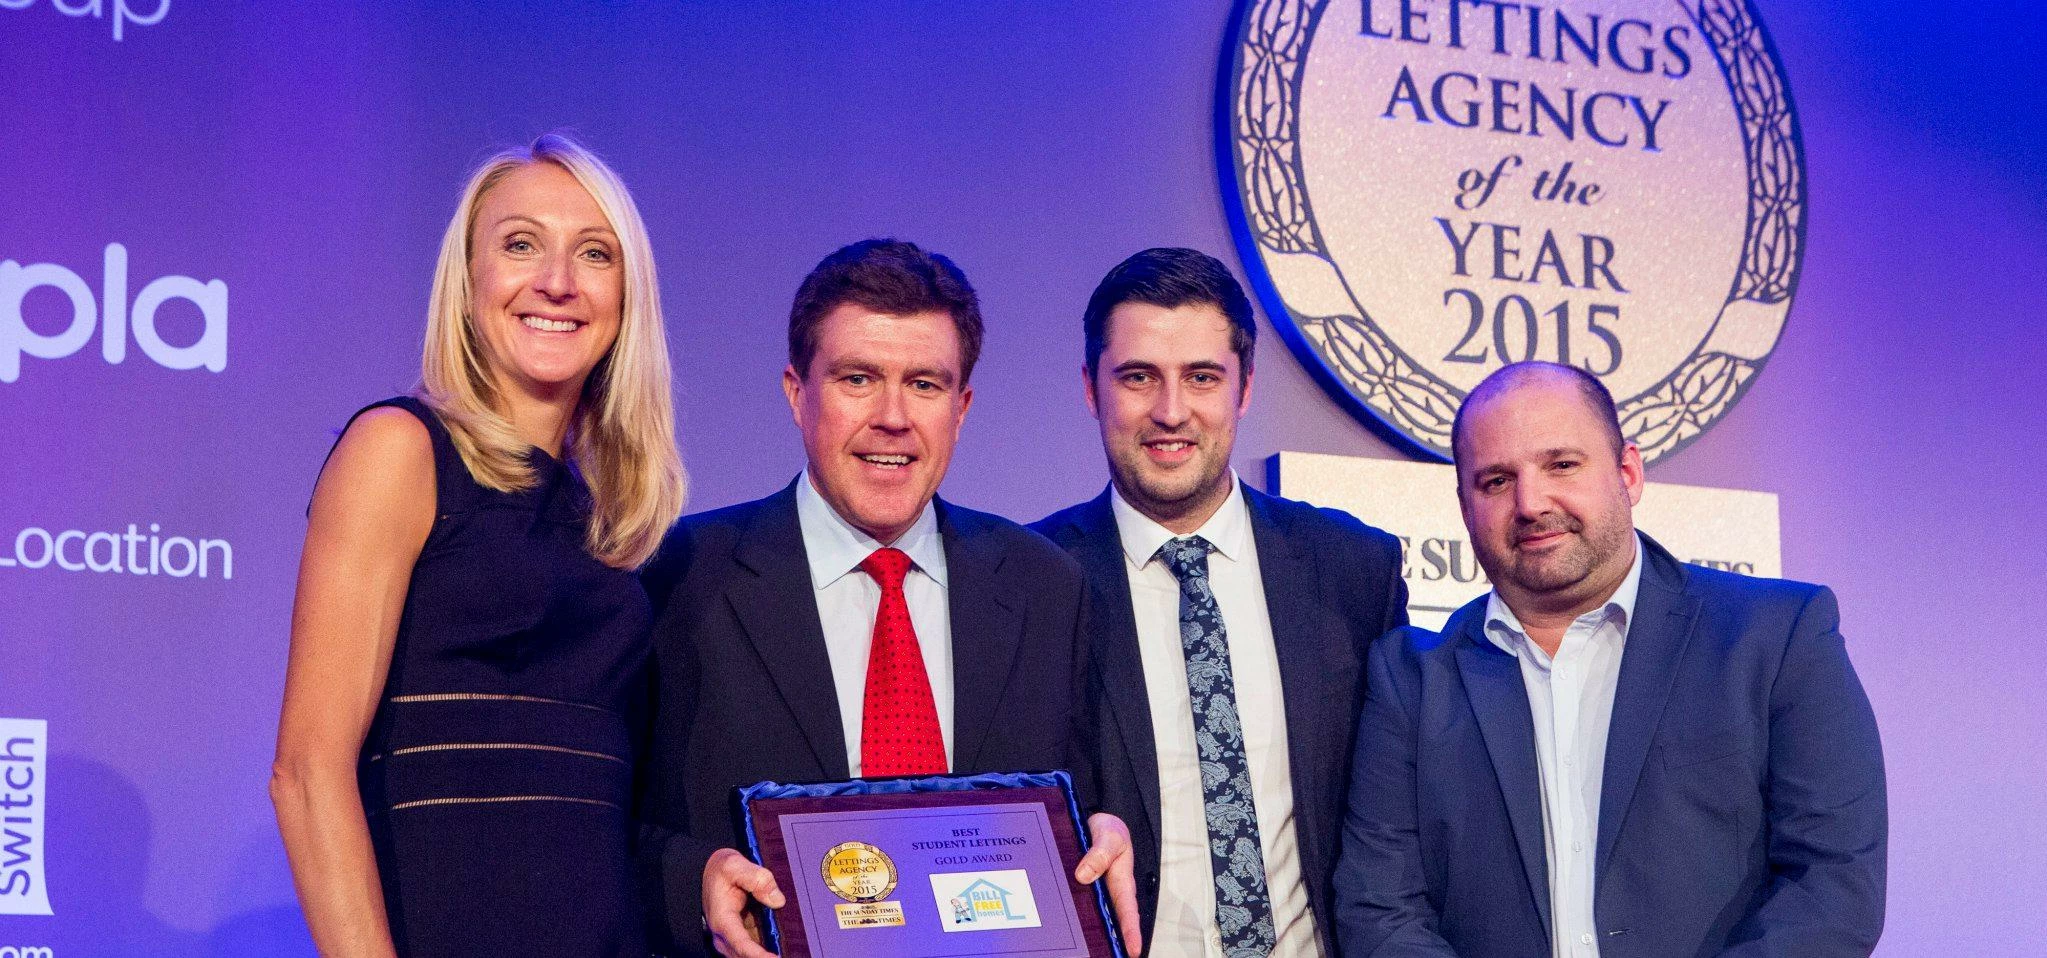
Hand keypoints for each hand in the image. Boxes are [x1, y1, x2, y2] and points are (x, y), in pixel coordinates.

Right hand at [703, 847, 783, 957]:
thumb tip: (778, 900)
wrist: (710, 872)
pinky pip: (755, 948)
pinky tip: (784, 948)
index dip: (759, 956)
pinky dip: (767, 949)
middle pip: (746, 956)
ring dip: (766, 953)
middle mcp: (725, 935)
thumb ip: (758, 879)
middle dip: (765, 957)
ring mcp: (733, 938)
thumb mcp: (735, 865)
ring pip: (751, 954)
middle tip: (788, 955)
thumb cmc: (721, 870)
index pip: (741, 945)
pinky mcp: (742, 936)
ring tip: (787, 951)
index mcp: (722, 920)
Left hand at [1075, 812, 1142, 956]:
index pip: (1128, 911)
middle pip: (1109, 921)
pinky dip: (1068, 913)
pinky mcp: (1078, 889)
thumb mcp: (1110, 836)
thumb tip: (1083, 876)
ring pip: (1090, 916)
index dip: (1131, 932)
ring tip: (1080, 948)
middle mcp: (1107, 892)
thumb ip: (1100, 854)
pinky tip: (1057, 924)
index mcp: (1121, 882)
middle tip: (1108, 956)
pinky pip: (1073, 903)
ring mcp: (1092, 892)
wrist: (1094, 820)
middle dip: (1110, 940)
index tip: (1133, 950)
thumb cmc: (1109, 830)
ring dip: (1086, 931)